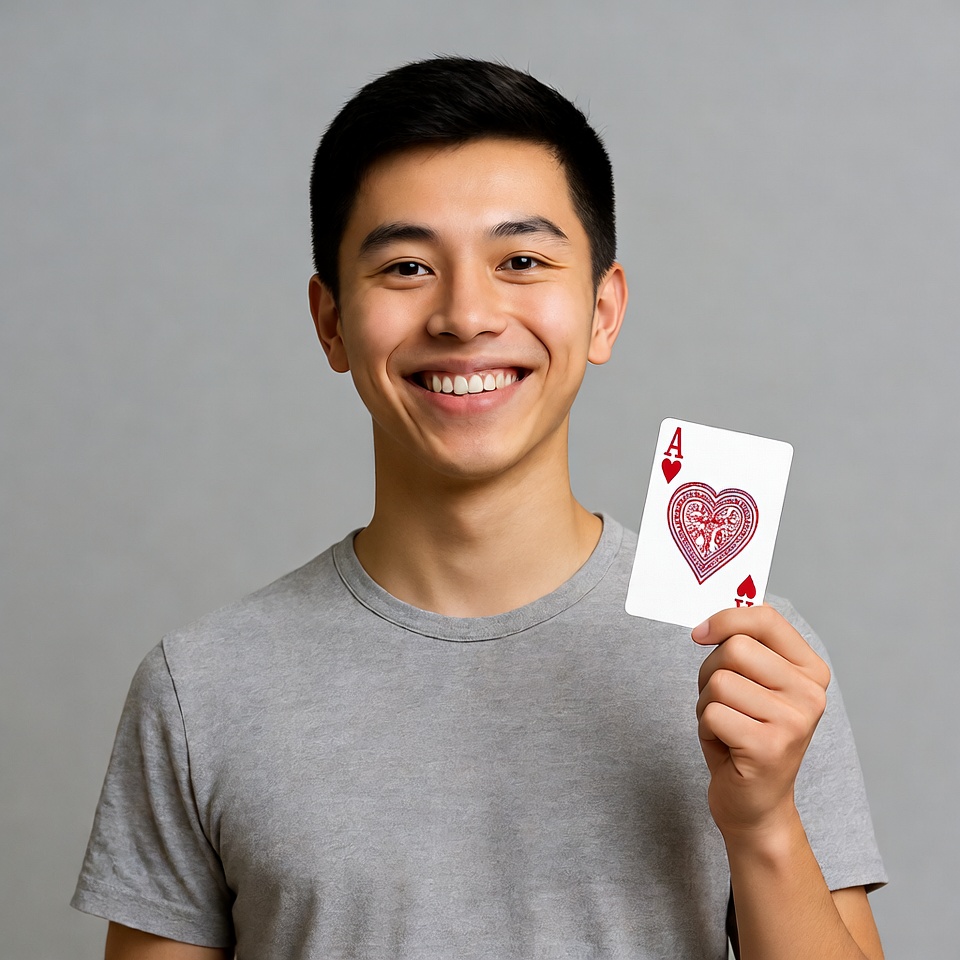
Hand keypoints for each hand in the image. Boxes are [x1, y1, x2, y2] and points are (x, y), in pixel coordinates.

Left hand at [692, 605, 830, 839]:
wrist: (756, 804)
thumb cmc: (746, 734)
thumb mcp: (753, 685)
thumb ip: (745, 647)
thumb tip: (710, 622)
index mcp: (811, 671)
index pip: (766, 619)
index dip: (725, 619)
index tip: (701, 634)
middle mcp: (811, 694)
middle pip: (735, 648)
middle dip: (710, 672)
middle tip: (721, 701)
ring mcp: (794, 722)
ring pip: (719, 682)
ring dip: (706, 704)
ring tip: (727, 726)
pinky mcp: (769, 748)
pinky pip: (711, 714)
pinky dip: (705, 728)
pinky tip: (726, 746)